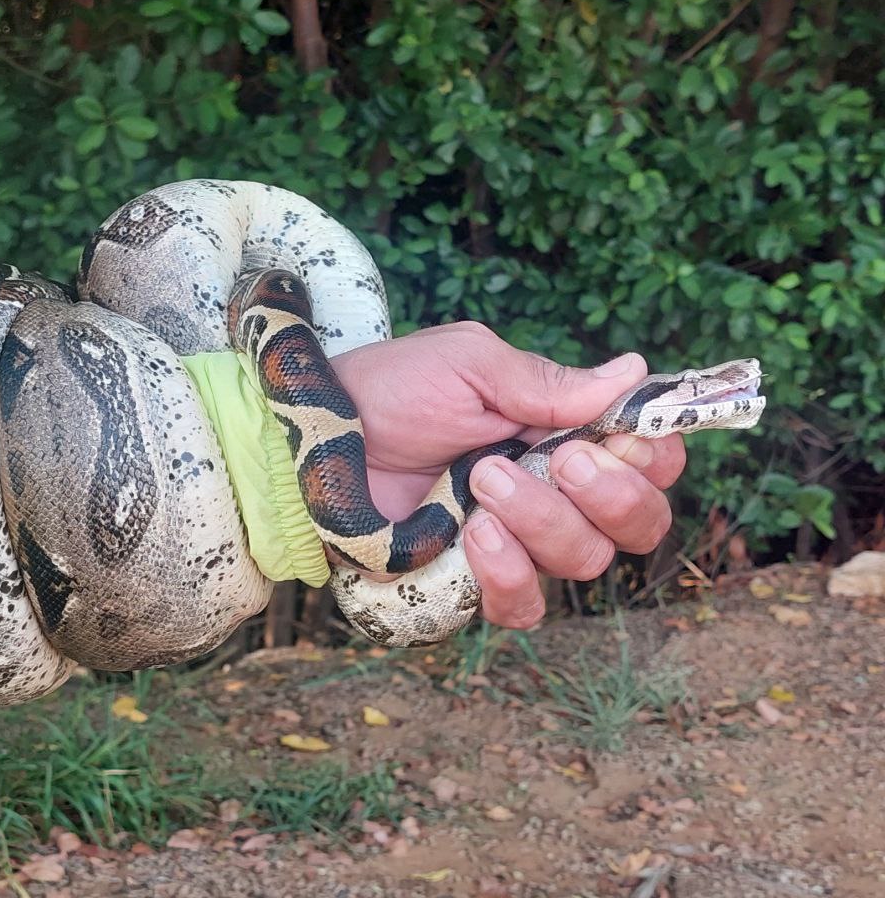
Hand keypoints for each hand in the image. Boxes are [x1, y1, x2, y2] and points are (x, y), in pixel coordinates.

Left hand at [330, 322, 685, 628]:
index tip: (622, 438)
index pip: (652, 460)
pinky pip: (525, 606)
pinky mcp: (475, 581)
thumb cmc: (390, 390)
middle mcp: (554, 492)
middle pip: (638, 523)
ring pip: (586, 561)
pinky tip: (475, 538)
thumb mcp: (468, 365)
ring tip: (480, 481)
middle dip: (611, 493)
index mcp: (562, 432)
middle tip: (555, 458)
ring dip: (545, 521)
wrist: (318, 440)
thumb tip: (634, 374)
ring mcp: (518, 541)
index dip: (655, 457)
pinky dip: (510, 575)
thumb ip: (547, 383)